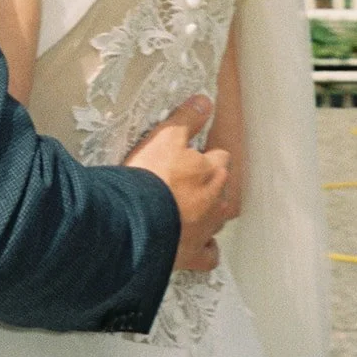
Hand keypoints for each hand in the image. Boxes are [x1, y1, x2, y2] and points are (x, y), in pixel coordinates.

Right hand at [125, 97, 233, 272]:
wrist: (134, 221)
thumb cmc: (149, 177)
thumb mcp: (165, 137)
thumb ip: (187, 118)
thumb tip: (206, 101)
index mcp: (213, 171)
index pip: (220, 157)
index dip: (204, 155)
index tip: (190, 156)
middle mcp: (218, 201)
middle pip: (222, 188)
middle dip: (208, 185)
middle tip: (184, 181)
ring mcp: (208, 230)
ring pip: (217, 218)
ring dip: (207, 213)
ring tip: (186, 209)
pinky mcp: (194, 254)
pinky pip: (209, 254)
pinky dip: (205, 248)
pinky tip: (195, 242)